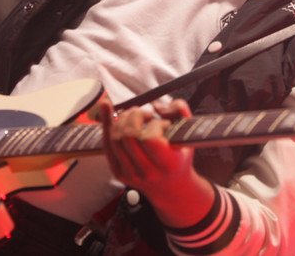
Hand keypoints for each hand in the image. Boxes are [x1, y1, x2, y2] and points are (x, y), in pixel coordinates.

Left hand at [99, 99, 215, 227]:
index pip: (150, 139)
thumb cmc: (180, 156)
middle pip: (129, 136)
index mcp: (168, 164)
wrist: (171, 188)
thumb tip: (156, 106)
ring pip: (115, 138)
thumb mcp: (188, 134)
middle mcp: (148, 172)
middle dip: (135, 116)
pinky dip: (106, 123)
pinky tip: (106, 106)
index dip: (154, 124)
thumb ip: (180, 110)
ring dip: (123, 119)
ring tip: (134, 116)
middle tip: (144, 114)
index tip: (161, 124)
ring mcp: (131, 174)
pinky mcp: (118, 173)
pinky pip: (107, 145)